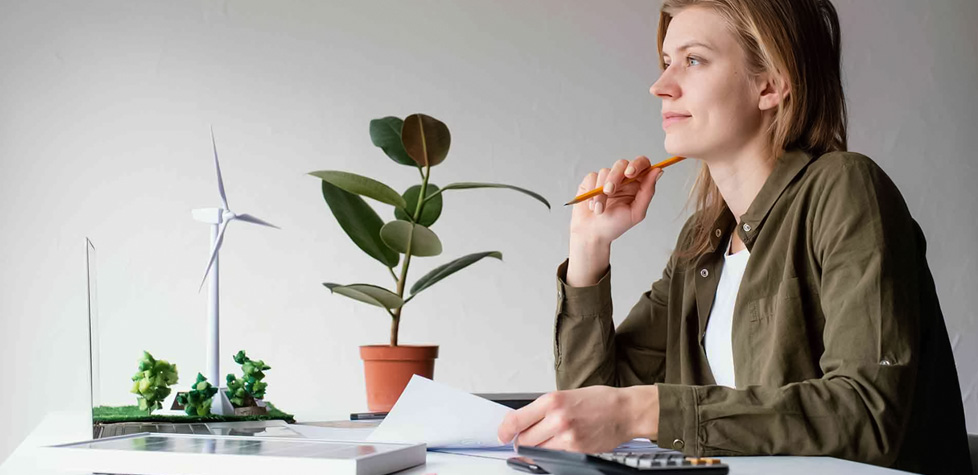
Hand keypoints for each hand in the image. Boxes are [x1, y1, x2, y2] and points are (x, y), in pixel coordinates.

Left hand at [497, 385, 659, 453]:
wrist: (625, 411)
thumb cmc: (600, 401)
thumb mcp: (567, 395)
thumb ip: (544, 408)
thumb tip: (523, 421)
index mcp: (552, 400)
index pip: (516, 419)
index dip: (504, 430)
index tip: (503, 434)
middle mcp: (557, 418)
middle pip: (524, 439)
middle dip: (522, 440)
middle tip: (526, 438)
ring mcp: (566, 437)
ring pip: (537, 451)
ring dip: (536, 449)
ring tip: (546, 441)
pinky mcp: (576, 451)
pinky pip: (553, 458)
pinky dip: (550, 455)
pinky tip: (557, 447)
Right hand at [569, 156, 663, 245]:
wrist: (592, 234)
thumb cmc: (615, 225)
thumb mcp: (636, 212)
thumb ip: (647, 191)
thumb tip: (658, 171)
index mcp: (637, 185)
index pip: (642, 164)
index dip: (637, 164)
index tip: (630, 173)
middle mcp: (622, 179)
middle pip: (622, 164)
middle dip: (614, 177)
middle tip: (609, 192)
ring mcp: (606, 179)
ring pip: (605, 171)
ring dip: (600, 193)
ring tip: (599, 209)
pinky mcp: (591, 181)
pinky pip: (592, 177)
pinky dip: (591, 193)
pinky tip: (592, 206)